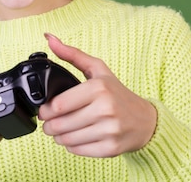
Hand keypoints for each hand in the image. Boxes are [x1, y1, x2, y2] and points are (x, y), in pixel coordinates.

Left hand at [39, 33, 157, 157]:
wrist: (145, 121)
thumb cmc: (117, 93)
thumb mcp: (98, 70)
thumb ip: (72, 54)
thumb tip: (49, 38)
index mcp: (99, 88)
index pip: (58, 105)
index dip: (45, 110)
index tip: (44, 110)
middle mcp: (105, 109)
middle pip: (60, 124)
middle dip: (49, 126)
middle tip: (50, 123)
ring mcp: (109, 130)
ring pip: (67, 139)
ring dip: (57, 137)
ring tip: (60, 130)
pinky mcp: (111, 148)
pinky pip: (78, 151)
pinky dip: (71, 146)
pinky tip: (75, 137)